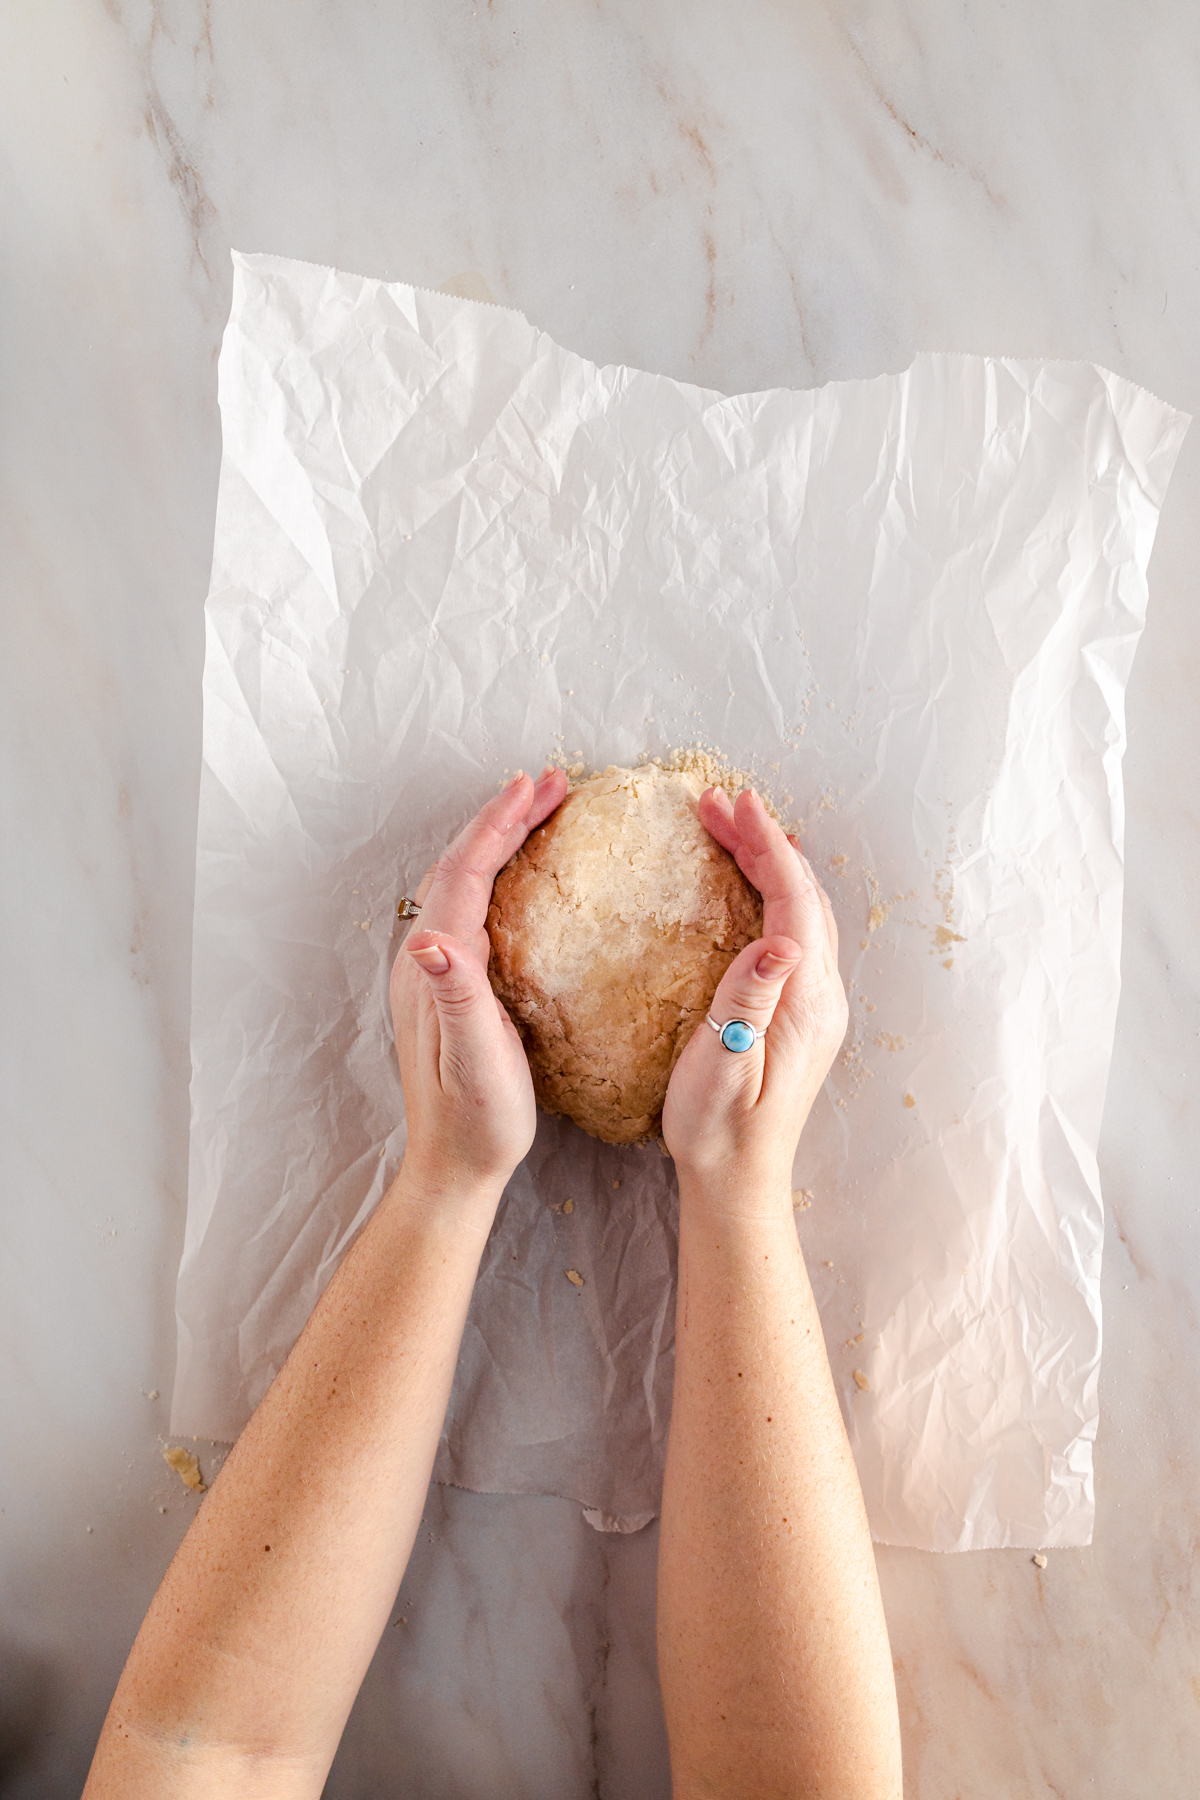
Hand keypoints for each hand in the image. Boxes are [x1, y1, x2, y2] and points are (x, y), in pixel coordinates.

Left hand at [391, 766, 568, 1191]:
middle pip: (460, 865)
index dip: (499, 825)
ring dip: (496, 841)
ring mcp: (433, 974)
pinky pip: (470, 908)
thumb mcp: (475, 1061)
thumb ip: (457, 997)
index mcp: (436, 968)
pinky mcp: (448, 989)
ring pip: (462, 883)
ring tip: (538, 812)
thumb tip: (430, 940)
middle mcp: (426, 962)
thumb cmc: (477, 1122)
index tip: (537, 787)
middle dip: (502, 818)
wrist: (453, 1168)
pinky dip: (496, 873)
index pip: (466, 873)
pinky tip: (521, 877)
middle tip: (550, 784)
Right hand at [661, 787, 847, 1199]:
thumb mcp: (721, 1067)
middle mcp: (822, 996)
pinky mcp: (803, 1015)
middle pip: (803, 895)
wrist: (739, 1182)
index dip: (766, 847)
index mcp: (804, 1002)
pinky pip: (796, 931)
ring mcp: (817, 1005)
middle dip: (764, 842)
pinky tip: (751, 885)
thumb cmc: (717, 1131)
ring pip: (802, 911)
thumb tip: (780, 940)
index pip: (792, 901)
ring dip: (770, 864)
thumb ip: (748, 1001)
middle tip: (717, 805)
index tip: (735, 805)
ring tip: (728, 829)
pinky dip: (774, 893)